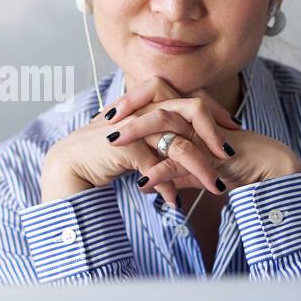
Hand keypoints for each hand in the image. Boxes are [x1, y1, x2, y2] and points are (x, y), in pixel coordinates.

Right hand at [39, 76, 237, 206]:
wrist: (68, 166)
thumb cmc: (101, 157)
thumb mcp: (137, 149)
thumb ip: (158, 147)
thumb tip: (183, 162)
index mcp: (147, 105)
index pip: (188, 98)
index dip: (212, 111)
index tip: (232, 128)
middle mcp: (142, 110)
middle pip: (189, 111)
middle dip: (213, 132)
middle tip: (230, 153)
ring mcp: (132, 126)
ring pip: (176, 141)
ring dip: (198, 166)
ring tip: (214, 187)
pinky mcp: (122, 146)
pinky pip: (154, 166)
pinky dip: (167, 186)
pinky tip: (175, 203)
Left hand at [104, 75, 300, 195]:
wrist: (269, 173)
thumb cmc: (234, 168)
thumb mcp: (194, 171)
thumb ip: (171, 172)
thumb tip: (144, 183)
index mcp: (191, 117)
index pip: (156, 99)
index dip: (131, 104)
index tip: (107, 116)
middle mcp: (196, 120)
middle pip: (156, 103)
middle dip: (127, 110)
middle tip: (103, 122)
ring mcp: (204, 134)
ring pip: (165, 123)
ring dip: (136, 133)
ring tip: (112, 144)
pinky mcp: (213, 153)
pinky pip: (182, 157)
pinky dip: (160, 171)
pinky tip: (142, 184)